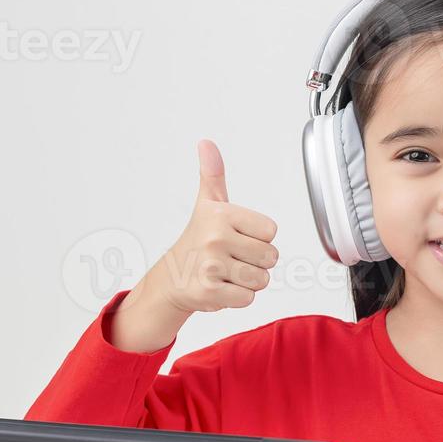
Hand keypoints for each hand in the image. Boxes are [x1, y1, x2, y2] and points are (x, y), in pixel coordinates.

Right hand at [150, 139, 279, 314]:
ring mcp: (211, 265)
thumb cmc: (198, 239)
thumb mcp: (208, 203)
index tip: (238, 237)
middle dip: (255, 262)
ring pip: (261, 279)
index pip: (271, 232)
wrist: (171, 277)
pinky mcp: (210, 291)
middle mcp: (215, 238)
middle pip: (270, 257)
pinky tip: (221, 287)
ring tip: (227, 273)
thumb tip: (206, 143)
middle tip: (232, 258)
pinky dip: (238, 297)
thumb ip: (213, 173)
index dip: (259, 238)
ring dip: (248, 281)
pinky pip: (248, 298)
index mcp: (222, 214)